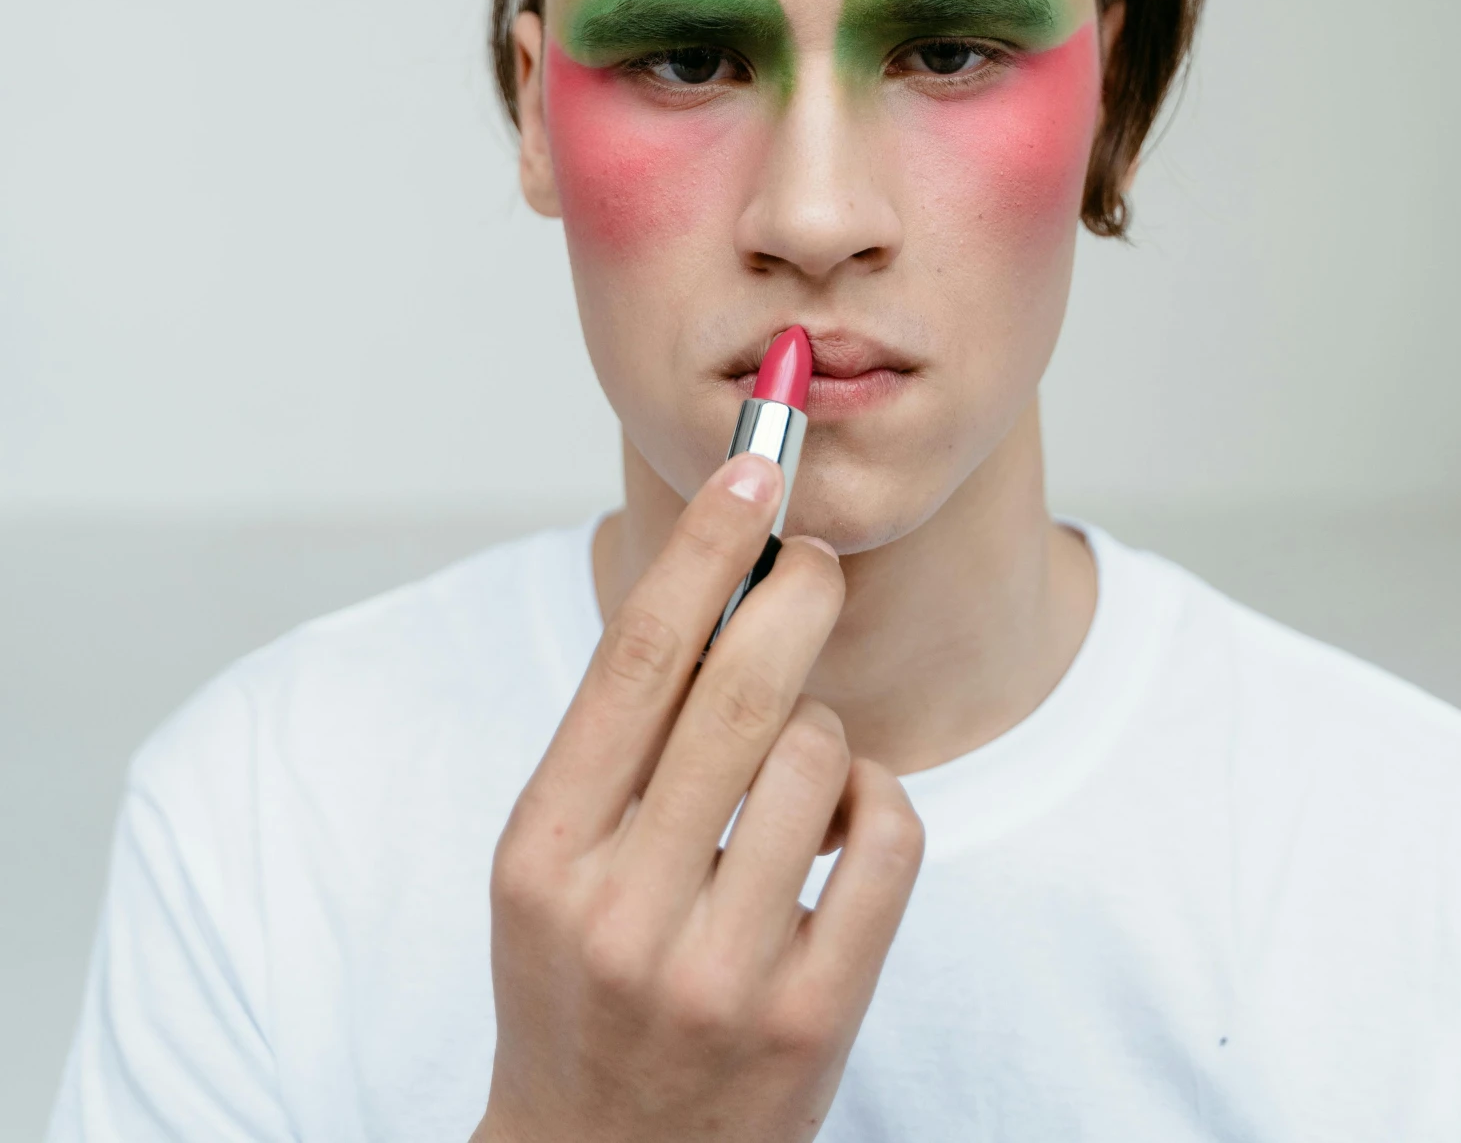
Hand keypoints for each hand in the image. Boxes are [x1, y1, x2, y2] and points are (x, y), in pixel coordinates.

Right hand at [472, 453, 923, 1142]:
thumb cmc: (582, 984)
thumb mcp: (554, 865)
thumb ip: (619, 739)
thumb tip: (715, 568)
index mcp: (542, 852)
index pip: (633, 658)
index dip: (702, 547)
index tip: (754, 469)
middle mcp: (620, 911)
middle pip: (741, 687)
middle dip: (799, 591)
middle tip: (818, 561)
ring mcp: (718, 973)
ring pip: (821, 755)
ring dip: (826, 730)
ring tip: (799, 766)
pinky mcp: (811, 1022)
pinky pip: (887, 840)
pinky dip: (879, 804)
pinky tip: (845, 824)